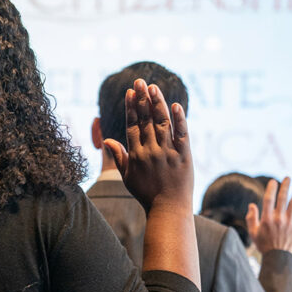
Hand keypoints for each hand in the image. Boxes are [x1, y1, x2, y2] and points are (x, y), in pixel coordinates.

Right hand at [104, 78, 192, 212]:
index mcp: (136, 155)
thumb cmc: (146, 194)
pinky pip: (182, 134)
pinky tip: (176, 105)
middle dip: (142, 99)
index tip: (130, 92)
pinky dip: (179, 120)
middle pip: (146, 120)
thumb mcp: (127, 176)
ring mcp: (168, 153)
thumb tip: (107, 140)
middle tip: (140, 81)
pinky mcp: (184, 156)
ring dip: (158, 104)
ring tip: (154, 87)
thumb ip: (118, 156)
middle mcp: (151, 151)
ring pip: (162, 123)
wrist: (168, 210)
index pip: (132, 125)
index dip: (131, 108)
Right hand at [246, 177, 291, 253]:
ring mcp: (290, 223)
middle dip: (286, 186)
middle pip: (283, 199)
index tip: (273, 181)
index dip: (271, 189)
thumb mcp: (253, 233)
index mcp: (267, 220)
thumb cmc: (264, 245)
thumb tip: (252, 205)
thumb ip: (251, 218)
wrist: (278, 259)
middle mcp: (279, 219)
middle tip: (288, 178)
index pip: (269, 200)